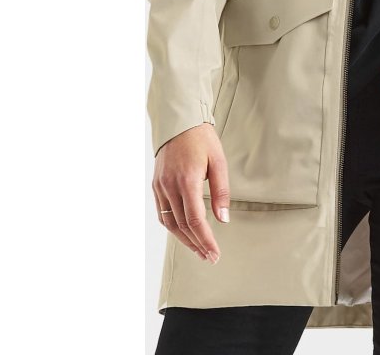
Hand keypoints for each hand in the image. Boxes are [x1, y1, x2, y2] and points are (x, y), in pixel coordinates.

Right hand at [153, 123, 230, 262]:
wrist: (179, 122)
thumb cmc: (202, 139)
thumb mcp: (218, 161)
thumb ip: (221, 191)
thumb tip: (223, 219)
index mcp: (187, 180)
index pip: (195, 220)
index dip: (205, 240)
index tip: (215, 253)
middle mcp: (170, 186)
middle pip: (182, 226)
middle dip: (197, 244)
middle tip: (210, 257)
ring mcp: (160, 186)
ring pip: (170, 223)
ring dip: (184, 239)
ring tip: (199, 250)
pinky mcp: (156, 185)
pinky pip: (162, 213)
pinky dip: (173, 227)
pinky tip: (184, 233)